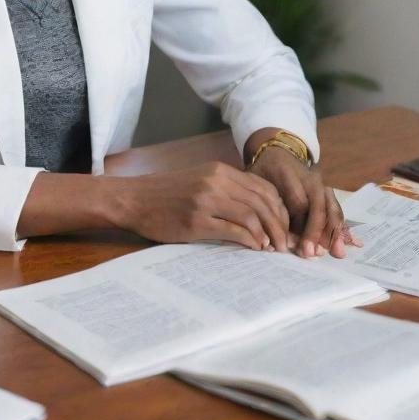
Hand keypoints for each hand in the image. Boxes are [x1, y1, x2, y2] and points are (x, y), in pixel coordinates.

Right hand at [114, 162, 291, 250]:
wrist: (133, 199)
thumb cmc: (166, 194)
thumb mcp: (199, 181)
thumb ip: (226, 190)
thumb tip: (259, 213)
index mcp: (219, 170)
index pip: (263, 188)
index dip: (280, 209)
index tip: (284, 226)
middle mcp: (215, 181)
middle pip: (262, 202)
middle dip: (279, 225)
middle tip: (284, 244)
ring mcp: (206, 200)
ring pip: (252, 216)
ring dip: (267, 235)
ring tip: (271, 248)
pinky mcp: (196, 221)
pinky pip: (234, 231)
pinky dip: (250, 241)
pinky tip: (254, 248)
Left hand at [247, 147, 361, 258]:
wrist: (278, 152)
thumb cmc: (264, 171)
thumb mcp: (256, 180)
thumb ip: (264, 203)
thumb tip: (271, 236)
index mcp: (288, 173)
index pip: (298, 202)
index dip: (298, 224)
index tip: (294, 244)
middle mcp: (310, 178)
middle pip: (318, 206)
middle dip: (317, 232)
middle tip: (313, 253)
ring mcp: (322, 184)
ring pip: (331, 208)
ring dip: (334, 232)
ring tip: (337, 252)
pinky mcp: (328, 191)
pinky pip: (336, 209)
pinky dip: (342, 226)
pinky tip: (350, 242)